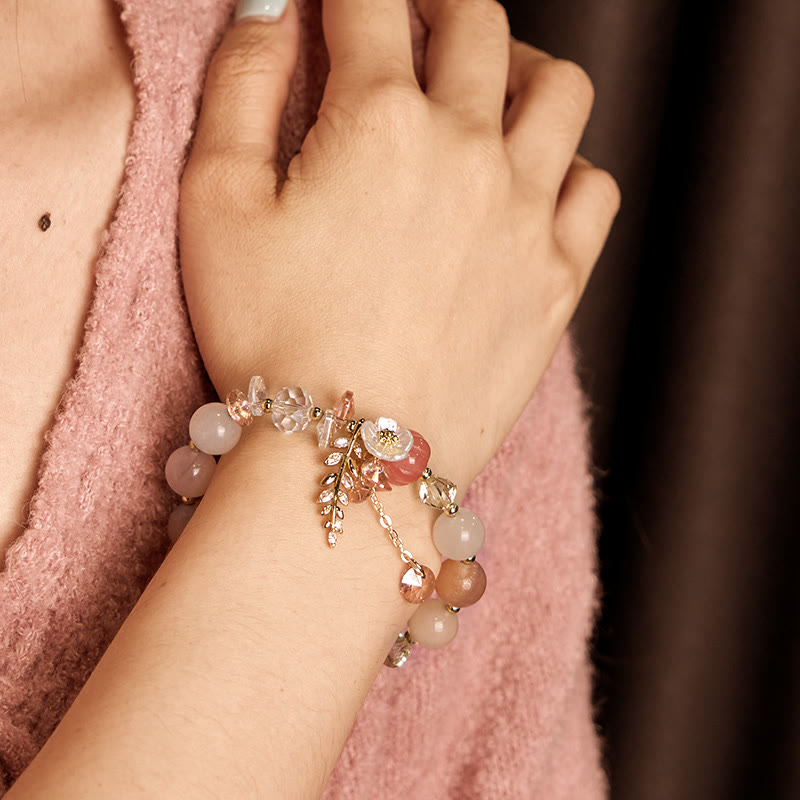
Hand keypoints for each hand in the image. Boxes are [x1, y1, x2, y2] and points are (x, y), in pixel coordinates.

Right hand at [179, 0, 618, 487]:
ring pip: (560, 91)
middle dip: (437, 2)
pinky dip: (567, 166)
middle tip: (412, 20)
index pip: (369, 3)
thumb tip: (271, 9)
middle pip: (476, 23)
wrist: (348, 463)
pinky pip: (594, 189)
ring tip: (486, 87)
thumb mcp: (214, 205)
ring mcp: (528, 217)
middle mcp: (470, 152)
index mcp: (379, 122)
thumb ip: (240, 85)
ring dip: (520, 67)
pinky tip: (530, 182)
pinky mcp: (558, 281)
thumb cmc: (269, 340)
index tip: (334, 5)